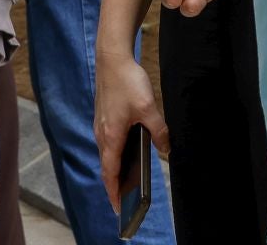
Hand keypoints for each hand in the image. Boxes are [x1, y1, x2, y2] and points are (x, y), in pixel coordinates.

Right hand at [94, 50, 169, 203]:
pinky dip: (113, 153)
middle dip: (114, 184)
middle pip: (106, 166)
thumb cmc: (127, 82)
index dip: (113, 191)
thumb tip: (166, 148)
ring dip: (113, 168)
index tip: (117, 207)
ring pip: (106, 153)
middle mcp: (101, 133)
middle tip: (123, 198)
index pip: (109, 172)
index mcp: (111, 136)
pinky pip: (106, 141)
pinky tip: (126, 150)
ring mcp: (100, 124)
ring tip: (126, 180)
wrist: (112, 58)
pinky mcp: (102, 116)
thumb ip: (158, 131)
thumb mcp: (148, 108)